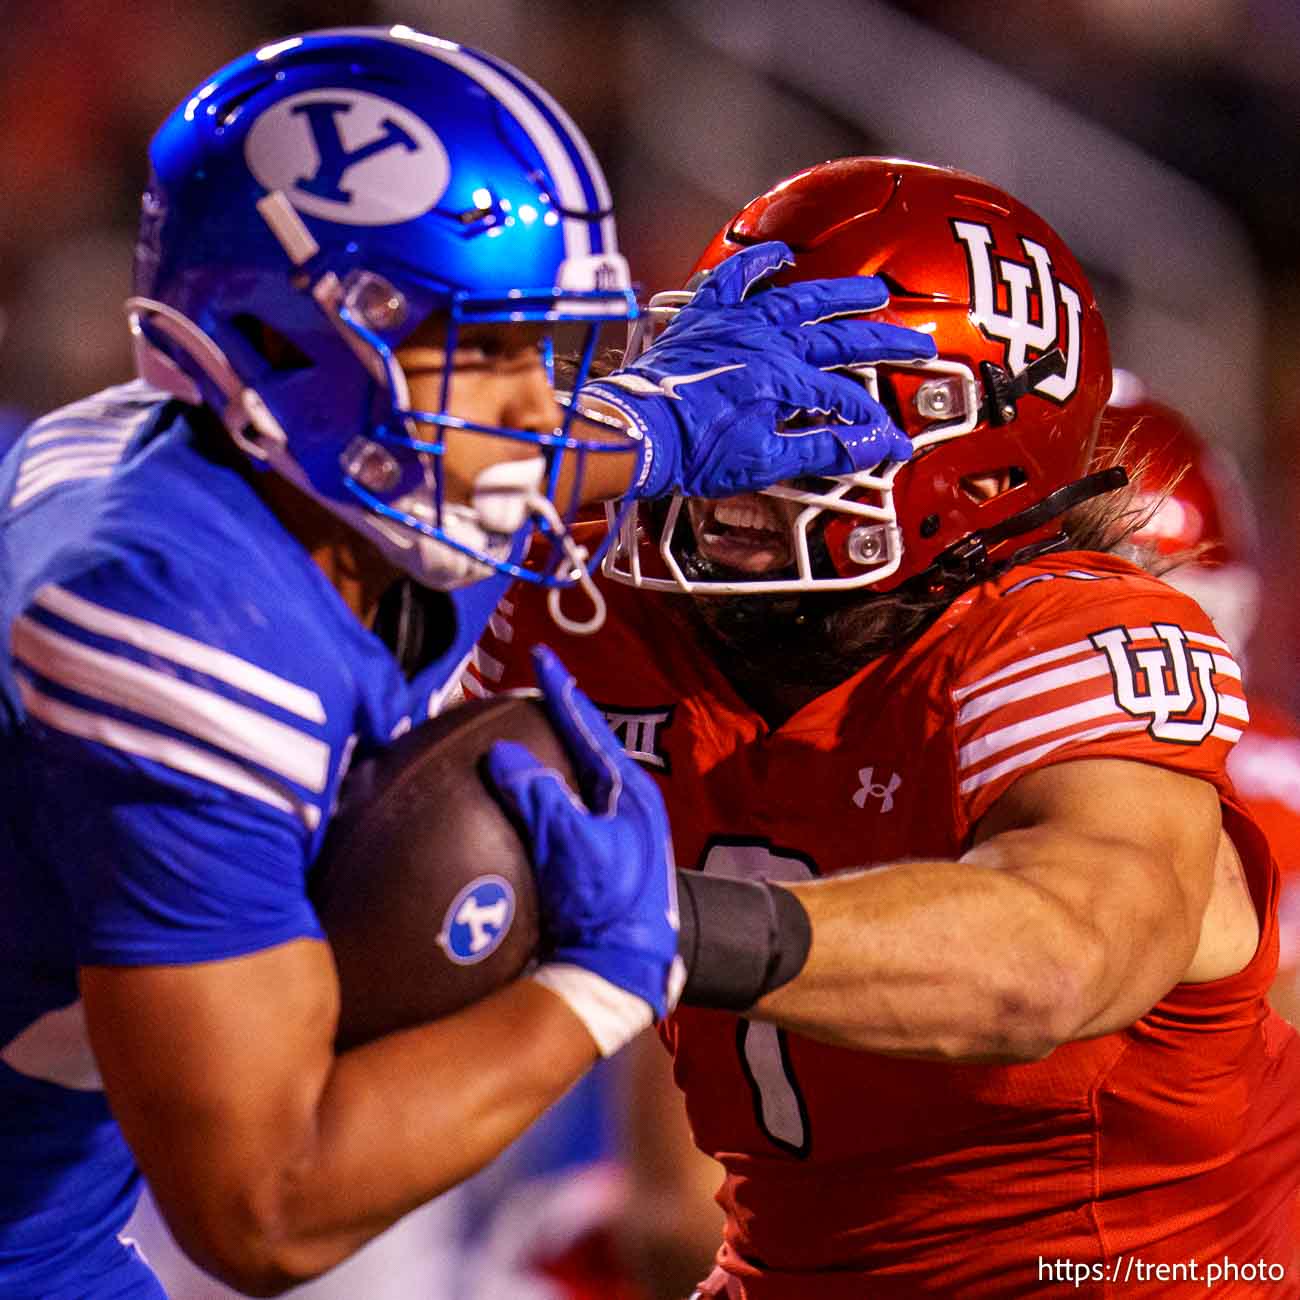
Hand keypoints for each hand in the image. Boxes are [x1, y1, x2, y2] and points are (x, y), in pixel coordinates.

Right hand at [484, 647, 682, 1035]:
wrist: (623, 968)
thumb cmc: (611, 906)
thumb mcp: (576, 847)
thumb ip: (541, 797)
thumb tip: (502, 753)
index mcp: (628, 792)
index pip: (590, 726)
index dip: (562, 691)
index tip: (540, 657)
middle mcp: (620, 807)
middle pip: (579, 749)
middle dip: (551, 721)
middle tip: (520, 694)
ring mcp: (605, 834)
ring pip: (567, 781)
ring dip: (539, 760)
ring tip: (507, 740)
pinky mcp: (588, 861)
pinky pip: (553, 814)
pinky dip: (530, 800)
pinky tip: (500, 806)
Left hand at [579, 240, 937, 498]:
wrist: (637, 433)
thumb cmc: (692, 451)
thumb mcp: (764, 462)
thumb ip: (822, 451)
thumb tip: (871, 447)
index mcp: (786, 381)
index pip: (847, 402)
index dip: (873, 425)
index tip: (891, 442)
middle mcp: (769, 343)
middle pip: (841, 340)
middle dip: (885, 344)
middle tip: (917, 344)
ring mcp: (738, 325)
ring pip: (802, 299)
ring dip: (841, 295)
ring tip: (872, 291)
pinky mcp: (708, 318)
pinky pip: (736, 279)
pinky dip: (759, 264)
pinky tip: (779, 257)